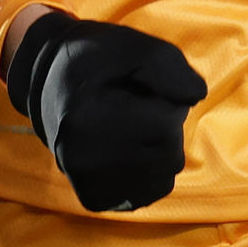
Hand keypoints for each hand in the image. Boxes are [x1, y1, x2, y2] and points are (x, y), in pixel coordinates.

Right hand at [4, 9, 206, 211]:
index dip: (168, 102)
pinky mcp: (94, 200)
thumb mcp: (133, 46)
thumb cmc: (97, 60)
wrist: (51, 83)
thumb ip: (169, 66)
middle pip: (168, 155)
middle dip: (167, 127)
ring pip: (164, 177)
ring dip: (159, 149)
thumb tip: (196, 97)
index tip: (144, 89)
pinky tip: (128, 147)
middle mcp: (81, 161)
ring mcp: (86, 185)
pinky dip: (150, 170)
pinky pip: (150, 193)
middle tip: (140, 106)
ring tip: (132, 125)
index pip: (164, 126)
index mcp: (85, 119)